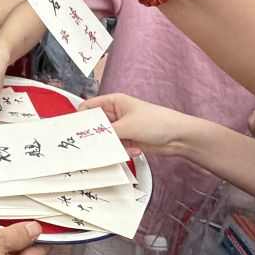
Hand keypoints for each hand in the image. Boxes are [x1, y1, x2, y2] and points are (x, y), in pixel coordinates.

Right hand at [78, 93, 205, 158]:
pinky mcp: (128, 141)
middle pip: (96, 126)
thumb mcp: (128, 125)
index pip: (88, 108)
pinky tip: (136, 150)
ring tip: (125, 147)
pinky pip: (116, 148)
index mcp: (113, 102)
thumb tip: (90, 140)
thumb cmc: (157, 122)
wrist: (178, 137)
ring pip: (105, 140)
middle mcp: (115, 114)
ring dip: (113, 146)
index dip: (80, 119)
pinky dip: (123, 151)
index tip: (76, 132)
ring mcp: (122, 128)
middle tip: (96, 146)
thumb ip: (106, 133)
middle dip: (97, 137)